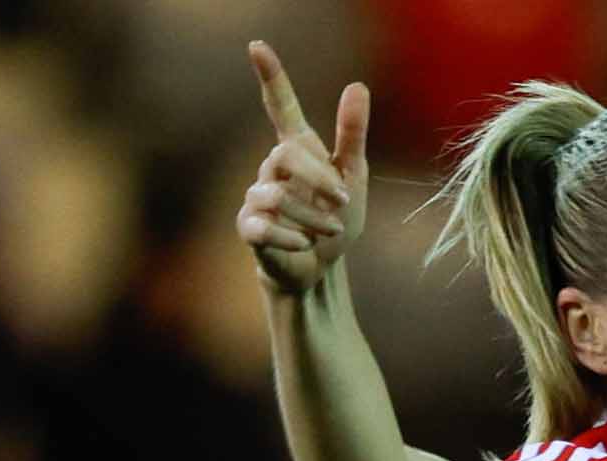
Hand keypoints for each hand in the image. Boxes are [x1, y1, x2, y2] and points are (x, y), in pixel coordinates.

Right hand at [239, 43, 369, 298]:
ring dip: (311, 216)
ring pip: (275, 194)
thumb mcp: (355, 178)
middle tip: (342, 202)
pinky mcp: (249, 227)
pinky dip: (293, 238)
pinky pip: (263, 225)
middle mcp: (272, 167)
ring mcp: (256, 196)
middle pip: (284, 154)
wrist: (320, 269)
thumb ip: (352, 135)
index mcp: (299, 148)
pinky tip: (305, 246)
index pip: (281, 105)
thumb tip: (357, 85)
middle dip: (318, 179)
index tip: (256, 45)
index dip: (271, 76)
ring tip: (329, 230)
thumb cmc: (336, 220)